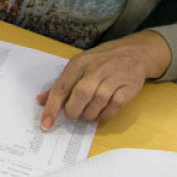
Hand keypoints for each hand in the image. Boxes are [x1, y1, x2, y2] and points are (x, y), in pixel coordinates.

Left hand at [37, 31, 170, 128]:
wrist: (135, 52)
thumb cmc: (101, 61)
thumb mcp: (79, 66)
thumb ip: (61, 84)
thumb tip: (41, 100)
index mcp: (79, 63)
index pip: (61, 87)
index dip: (52, 107)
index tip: (46, 124)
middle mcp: (96, 68)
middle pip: (81, 94)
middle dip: (73, 110)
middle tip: (72, 115)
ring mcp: (114, 76)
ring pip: (98, 101)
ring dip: (89, 114)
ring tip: (86, 115)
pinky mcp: (129, 86)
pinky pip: (114, 105)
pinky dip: (105, 115)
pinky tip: (100, 114)